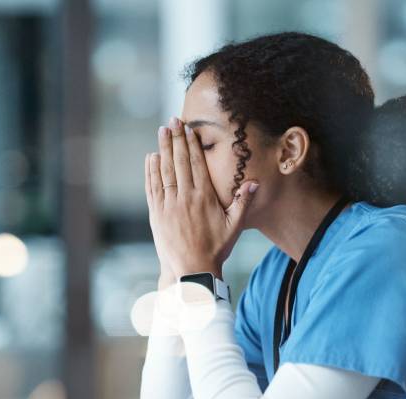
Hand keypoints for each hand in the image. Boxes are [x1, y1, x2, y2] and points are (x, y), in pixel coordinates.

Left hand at [144, 116, 258, 281]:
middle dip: (175, 139)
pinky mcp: (157, 215)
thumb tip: (254, 183)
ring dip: (162, 150)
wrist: (193, 271)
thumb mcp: (234, 226)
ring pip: (164, 172)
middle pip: (179, 162)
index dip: (191, 144)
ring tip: (161, 132)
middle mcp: (185, 198)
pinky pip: (153, 188)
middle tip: (172, 121)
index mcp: (204, 198)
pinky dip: (151, 171)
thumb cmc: (216, 248)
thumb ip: (243, 202)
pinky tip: (151, 158)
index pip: (196, 164)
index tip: (188, 129)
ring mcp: (169, 206)